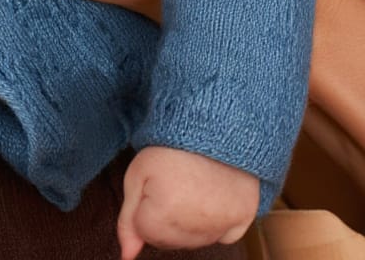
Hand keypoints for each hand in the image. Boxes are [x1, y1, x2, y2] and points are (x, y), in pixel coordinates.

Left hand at [116, 147, 257, 258]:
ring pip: (195, 241)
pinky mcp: (244, 218)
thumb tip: (127, 256)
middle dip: (165, 217)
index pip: (145, 230)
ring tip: (190, 187)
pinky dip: (217, 222)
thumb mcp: (137, 174)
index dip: (145, 204)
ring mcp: (223, 225)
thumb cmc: (170, 147)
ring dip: (189, 222)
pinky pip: (224, 236)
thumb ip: (128, 220)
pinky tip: (211, 198)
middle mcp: (195, 228)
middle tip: (172, 183)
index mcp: (164, 215)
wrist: (210, 124)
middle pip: (170, 240)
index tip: (154, 181)